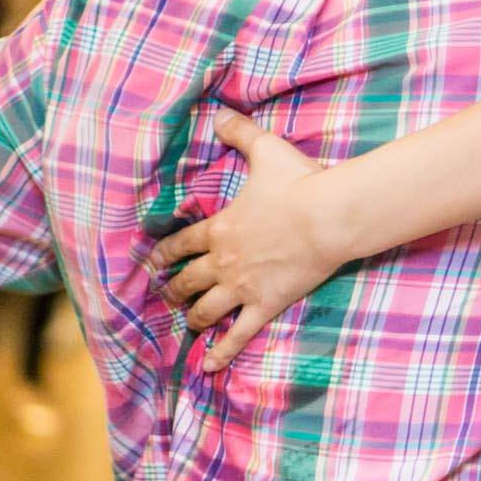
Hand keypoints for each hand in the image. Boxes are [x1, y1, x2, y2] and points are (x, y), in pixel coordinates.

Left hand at [147, 111, 338, 371]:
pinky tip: (207, 366)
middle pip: (186, 282)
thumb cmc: (299, 182)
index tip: (152, 264)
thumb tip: (219, 115)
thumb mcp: (266, 149)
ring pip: (205, 310)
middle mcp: (223, 261)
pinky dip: (220, 352)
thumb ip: (239, 132)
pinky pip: (237, 335)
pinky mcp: (265, 304)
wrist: (328, 216)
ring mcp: (242, 287)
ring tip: (188, 323)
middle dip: (173, 290)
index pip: (180, 244)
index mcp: (219, 227)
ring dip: (192, 318)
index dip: (163, 255)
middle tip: (167, 295)